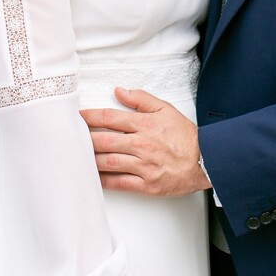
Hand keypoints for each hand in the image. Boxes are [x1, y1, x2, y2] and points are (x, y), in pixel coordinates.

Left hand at [85, 90, 210, 196]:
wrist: (207, 161)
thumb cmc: (186, 137)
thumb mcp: (166, 110)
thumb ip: (142, 100)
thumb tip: (120, 91)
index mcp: (145, 125)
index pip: (109, 118)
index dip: (89, 117)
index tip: (76, 117)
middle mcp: (142, 145)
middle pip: (104, 141)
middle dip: (84, 139)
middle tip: (69, 138)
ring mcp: (144, 166)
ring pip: (108, 162)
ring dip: (90, 160)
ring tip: (76, 157)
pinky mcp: (147, 184)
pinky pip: (119, 183)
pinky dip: (104, 181)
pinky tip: (93, 177)